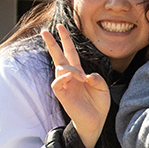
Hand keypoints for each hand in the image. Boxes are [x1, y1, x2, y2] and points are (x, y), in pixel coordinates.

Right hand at [41, 24, 108, 147]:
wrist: (95, 121)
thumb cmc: (98, 104)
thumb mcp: (103, 88)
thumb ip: (97, 78)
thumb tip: (85, 76)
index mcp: (79, 72)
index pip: (70, 52)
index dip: (66, 39)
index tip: (61, 26)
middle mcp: (70, 76)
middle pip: (58, 56)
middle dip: (52, 43)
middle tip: (45, 30)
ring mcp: (64, 85)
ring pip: (60, 68)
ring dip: (70, 68)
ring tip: (80, 76)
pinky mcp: (62, 95)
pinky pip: (57, 82)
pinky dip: (63, 78)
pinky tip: (70, 77)